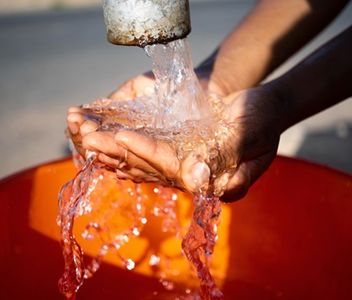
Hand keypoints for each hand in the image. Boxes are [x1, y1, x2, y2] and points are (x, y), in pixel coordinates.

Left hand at [68, 86, 282, 201]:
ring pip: (144, 164)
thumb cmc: (263, 118)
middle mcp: (196, 181)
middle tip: (89, 140)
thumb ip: (225, 155)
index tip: (122, 137)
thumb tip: (195, 178)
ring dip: (115, 153)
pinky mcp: (179, 156)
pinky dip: (126, 149)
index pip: (174, 169)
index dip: (147, 153)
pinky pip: (148, 155)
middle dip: (119, 154)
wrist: (264, 108)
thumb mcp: (250, 133)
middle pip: (152, 169)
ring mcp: (186, 169)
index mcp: (216, 183)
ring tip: (87, 141)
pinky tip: (105, 144)